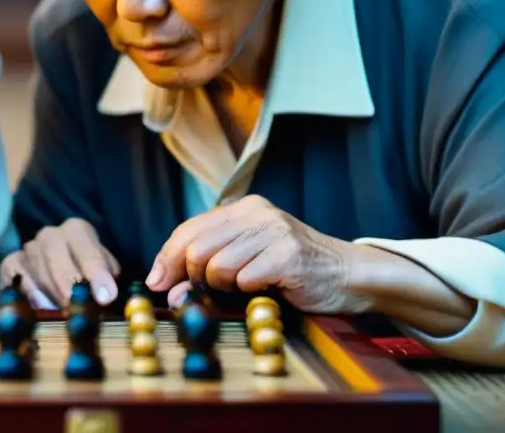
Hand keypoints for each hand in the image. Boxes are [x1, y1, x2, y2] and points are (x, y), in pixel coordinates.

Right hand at [0, 218, 120, 308]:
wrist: (65, 275)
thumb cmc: (90, 276)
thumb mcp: (105, 275)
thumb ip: (106, 281)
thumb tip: (105, 296)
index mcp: (77, 230)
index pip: (87, 250)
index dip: (96, 273)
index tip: (105, 296)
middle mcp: (50, 235)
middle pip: (57, 259)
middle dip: (70, 288)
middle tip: (79, 312)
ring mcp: (28, 249)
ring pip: (37, 273)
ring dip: (52, 297)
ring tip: (65, 315)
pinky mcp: (10, 266)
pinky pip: (14, 280)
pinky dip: (26, 295)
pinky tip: (39, 308)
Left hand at [146, 195, 372, 313]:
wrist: (347, 275)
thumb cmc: (291, 270)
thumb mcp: (246, 256)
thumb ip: (208, 263)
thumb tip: (166, 287)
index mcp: (242, 209)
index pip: (188, 229)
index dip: (167, 258)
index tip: (157, 283)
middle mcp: (256, 213)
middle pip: (196, 247)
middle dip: (190, 278)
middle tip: (197, 295)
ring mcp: (274, 231)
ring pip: (218, 265)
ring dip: (224, 286)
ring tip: (245, 287)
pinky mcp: (289, 254)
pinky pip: (245, 278)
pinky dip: (248, 291)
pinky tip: (264, 288)